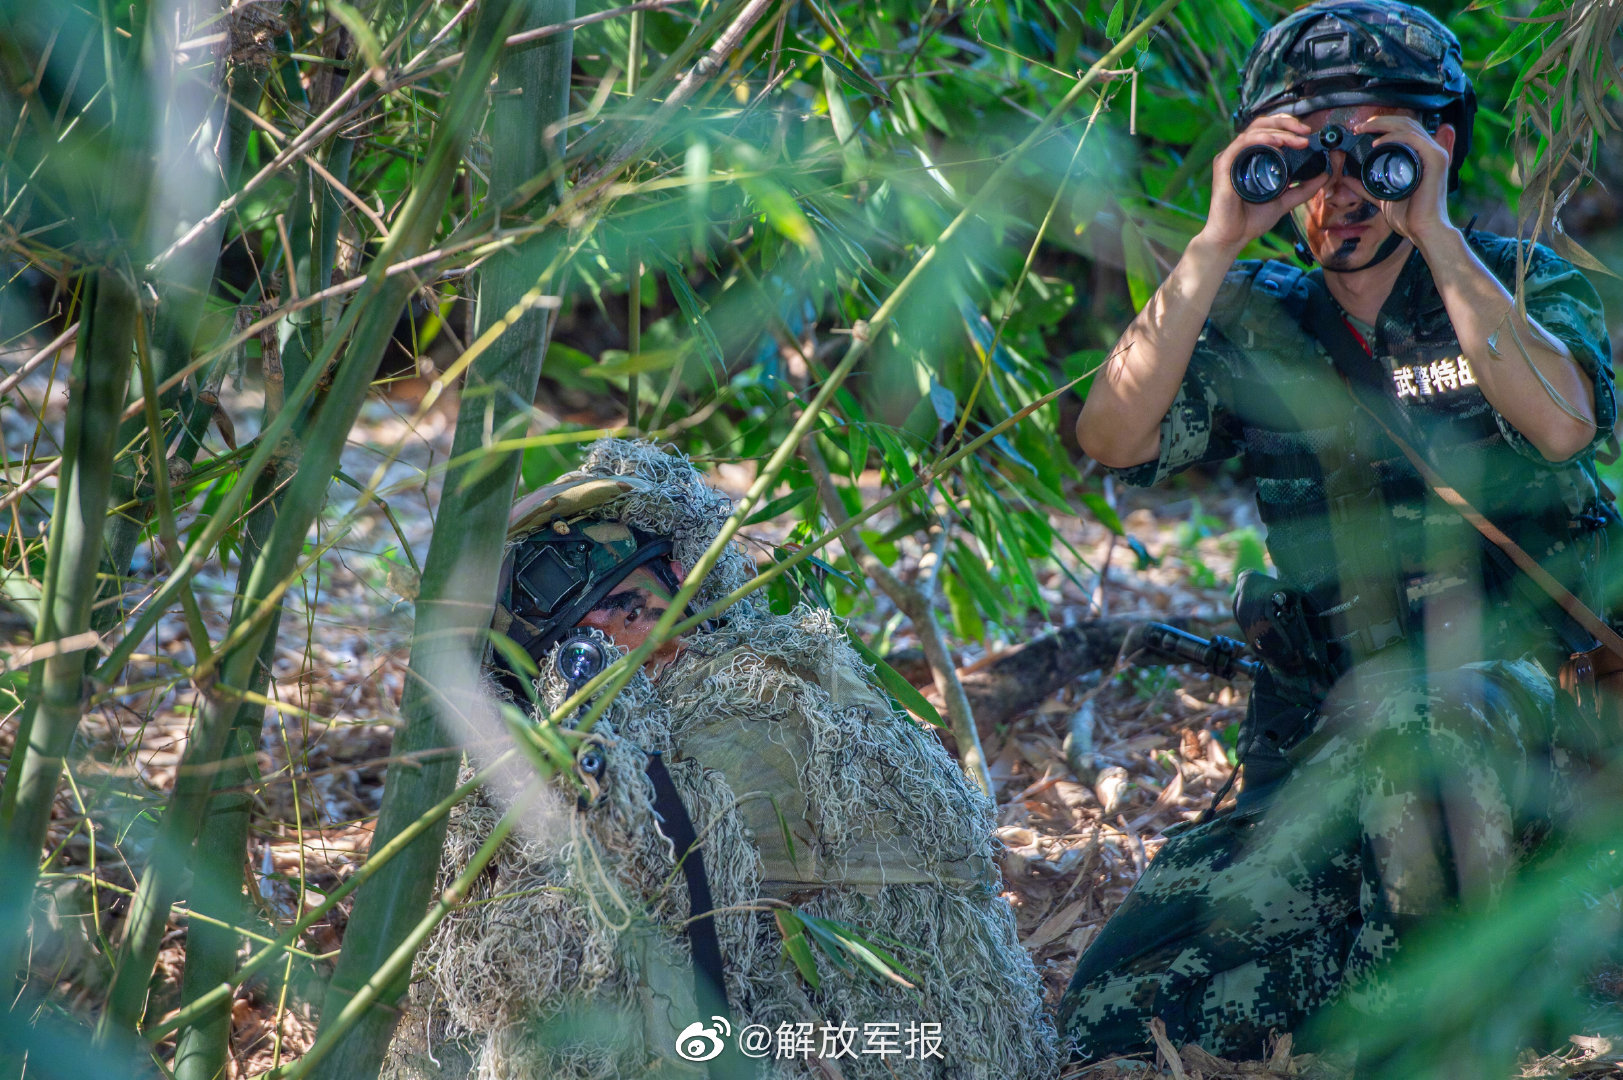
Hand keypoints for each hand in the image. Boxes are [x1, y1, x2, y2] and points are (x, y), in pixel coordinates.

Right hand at [1197, 114, 1330, 255]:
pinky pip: (1243, 143)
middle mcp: (1240, 154)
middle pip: (1262, 124)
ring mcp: (1230, 158)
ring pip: (1255, 130)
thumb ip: (1303, 189)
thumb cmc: (1250, 221)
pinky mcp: (1223, 165)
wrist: (1232, 237)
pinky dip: (1262, 138)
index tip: (1308, 135)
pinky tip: (1278, 142)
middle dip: (1287, 123)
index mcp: (1251, 158)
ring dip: (1279, 131)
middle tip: (1306, 132)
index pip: (1269, 131)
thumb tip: (1324, 175)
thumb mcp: (1284, 201)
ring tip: (1297, 140)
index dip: (1289, 127)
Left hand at [1352, 114, 1456, 249]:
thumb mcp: (1382, 197)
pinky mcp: (1435, 159)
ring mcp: (1435, 154)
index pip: (1405, 129)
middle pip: (1406, 122)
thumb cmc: (1409, 216)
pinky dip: (1393, 137)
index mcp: (1422, 156)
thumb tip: (1347, 180)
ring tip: (1364, 129)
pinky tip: (1377, 143)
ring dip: (1383, 124)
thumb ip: (1366, 187)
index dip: (1383, 124)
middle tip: (1359, 126)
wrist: (1422, 230)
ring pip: (1409, 126)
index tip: (1361, 130)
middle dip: (1380, 120)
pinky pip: (1412, 139)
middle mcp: (1431, 151)